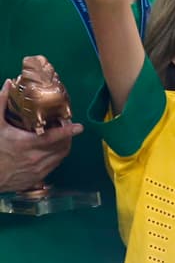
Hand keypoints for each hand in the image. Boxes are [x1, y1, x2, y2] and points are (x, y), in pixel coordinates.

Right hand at [0, 78, 81, 192]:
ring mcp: (38, 170)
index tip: (80, 126)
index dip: (68, 131)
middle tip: (65, 126)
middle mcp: (35, 158)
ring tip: (61, 136)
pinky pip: (55, 165)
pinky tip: (52, 149)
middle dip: (68, 135)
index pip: (53, 137)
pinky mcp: (38, 178)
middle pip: (62, 146)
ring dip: (64, 145)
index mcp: (26, 144)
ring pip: (61, 156)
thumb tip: (8, 84)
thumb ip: (1, 104)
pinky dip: (57, 156)